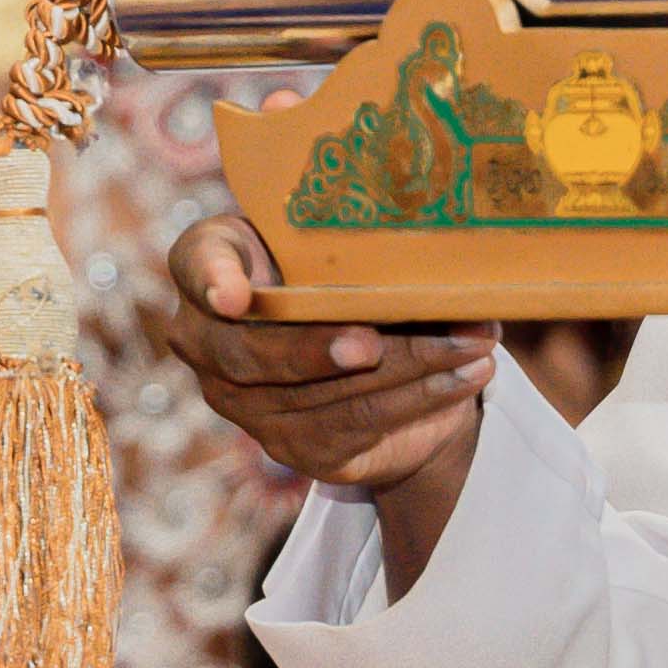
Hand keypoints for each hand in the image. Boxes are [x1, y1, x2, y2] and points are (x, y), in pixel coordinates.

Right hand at [166, 215, 497, 495]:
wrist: (375, 346)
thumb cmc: (344, 266)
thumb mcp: (339, 233)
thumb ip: (351, 227)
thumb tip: (419, 220)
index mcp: (211, 266)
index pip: (196, 264)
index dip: (212, 280)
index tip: (234, 296)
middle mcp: (209, 342)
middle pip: (251, 353)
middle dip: (317, 348)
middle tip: (372, 341)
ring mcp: (246, 405)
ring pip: (319, 395)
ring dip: (406, 367)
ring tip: (471, 343)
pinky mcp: (294, 447)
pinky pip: (358, 426)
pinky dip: (421, 397)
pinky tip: (467, 374)